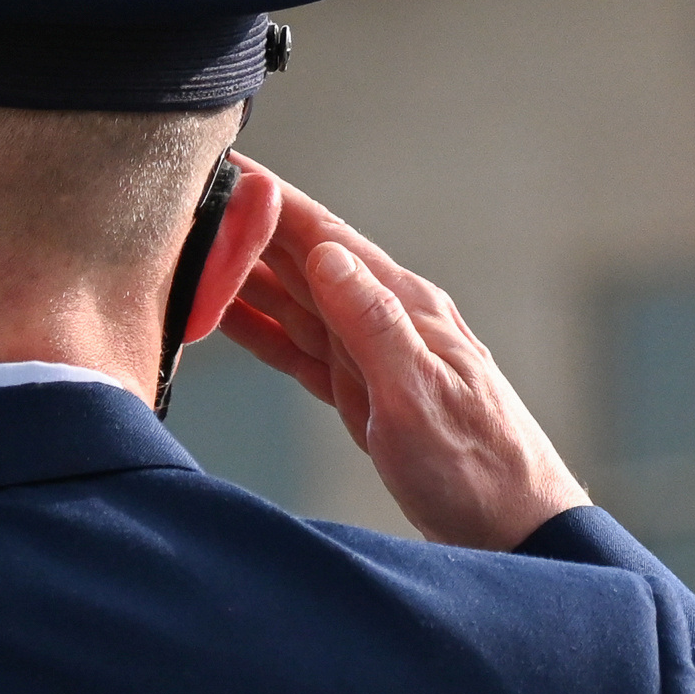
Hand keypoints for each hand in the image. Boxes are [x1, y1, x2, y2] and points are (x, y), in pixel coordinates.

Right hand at [216, 160, 590, 549]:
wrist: (514, 528)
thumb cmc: (479, 467)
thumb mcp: (420, 396)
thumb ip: (373, 325)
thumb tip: (327, 254)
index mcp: (404, 309)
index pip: (327, 239)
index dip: (275, 201)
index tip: (226, 165)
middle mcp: (386, 322)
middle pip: (302, 263)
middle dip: (245, 230)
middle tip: (181, 204)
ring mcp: (373, 358)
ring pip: (295, 304)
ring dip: (244, 278)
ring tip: (186, 251)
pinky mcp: (362, 396)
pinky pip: (301, 352)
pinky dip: (261, 333)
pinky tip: (225, 318)